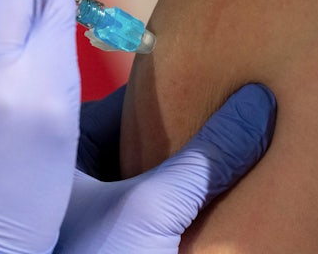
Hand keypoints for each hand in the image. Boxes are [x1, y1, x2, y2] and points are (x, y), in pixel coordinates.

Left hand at [57, 84, 275, 252]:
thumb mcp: (151, 209)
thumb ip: (205, 160)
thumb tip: (257, 105)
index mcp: (61, 154)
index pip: (120, 106)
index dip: (166, 94)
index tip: (209, 79)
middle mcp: (71, 179)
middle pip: (137, 140)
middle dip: (180, 132)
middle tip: (226, 110)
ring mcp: (92, 212)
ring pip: (145, 175)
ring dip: (181, 168)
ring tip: (228, 147)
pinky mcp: (113, 240)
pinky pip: (150, 206)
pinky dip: (177, 198)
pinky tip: (212, 193)